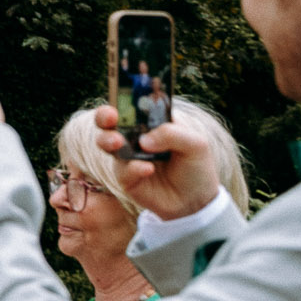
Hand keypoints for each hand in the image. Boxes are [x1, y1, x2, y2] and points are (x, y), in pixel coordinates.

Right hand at [91, 105, 222, 220]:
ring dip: (109, 140)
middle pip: (110, 122)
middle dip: (104, 117)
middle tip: (110, 118)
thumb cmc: (196, 167)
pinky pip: (122, 170)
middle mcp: (135, 138)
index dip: (123, 99)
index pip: (134, 106)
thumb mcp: (196, 144)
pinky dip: (133, 169)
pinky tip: (148, 170)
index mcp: (152, 123)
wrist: (196, 202)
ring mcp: (128, 158)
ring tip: (118, 143)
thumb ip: (172, 134)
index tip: (120, 98)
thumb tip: (144, 140)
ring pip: (107, 144)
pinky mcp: (126, 179)